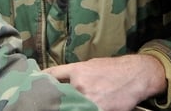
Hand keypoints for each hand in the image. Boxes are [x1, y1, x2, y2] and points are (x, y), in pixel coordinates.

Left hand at [44, 55, 165, 110]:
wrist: (136, 74)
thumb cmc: (114, 69)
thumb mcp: (92, 65)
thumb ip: (76, 73)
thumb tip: (62, 82)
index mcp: (77, 70)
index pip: (52, 75)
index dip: (41, 80)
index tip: (33, 85)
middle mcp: (80, 84)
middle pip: (60, 96)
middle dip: (55, 100)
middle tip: (49, 103)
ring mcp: (89, 98)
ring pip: (73, 106)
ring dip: (72, 106)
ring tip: (76, 103)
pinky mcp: (100, 109)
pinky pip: (86, 110)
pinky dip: (84, 109)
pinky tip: (85, 107)